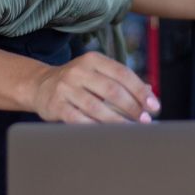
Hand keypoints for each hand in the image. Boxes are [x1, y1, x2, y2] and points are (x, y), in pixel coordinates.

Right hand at [30, 51, 159, 123]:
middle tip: (145, 121)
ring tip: (131, 130)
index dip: (140, 90)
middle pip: (112, 90)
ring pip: (97, 107)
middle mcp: (79, 71)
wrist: (41, 86)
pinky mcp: (56, 106)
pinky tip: (107, 135)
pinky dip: (95, 128)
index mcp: (93, 60)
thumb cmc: (78, 82)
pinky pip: (79, 120)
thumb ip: (122, 81)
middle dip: (132, 107)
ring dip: (117, 121)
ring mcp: (66, 88)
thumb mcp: (98, 73)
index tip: (154, 106)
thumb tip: (150, 93)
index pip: (122, 73)